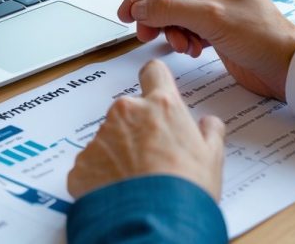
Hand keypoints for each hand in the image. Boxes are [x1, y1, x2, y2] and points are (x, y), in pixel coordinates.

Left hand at [67, 60, 224, 199]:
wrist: (157, 222)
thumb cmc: (187, 189)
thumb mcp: (212, 158)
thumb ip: (210, 133)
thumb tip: (209, 123)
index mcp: (160, 106)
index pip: (153, 72)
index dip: (155, 81)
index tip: (155, 89)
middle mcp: (126, 113)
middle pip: (129, 111)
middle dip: (137, 129)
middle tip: (152, 158)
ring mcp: (100, 137)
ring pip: (109, 139)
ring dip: (118, 153)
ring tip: (136, 181)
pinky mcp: (82, 163)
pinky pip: (92, 164)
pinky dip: (102, 176)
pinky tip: (119, 193)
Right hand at [118, 0, 294, 100]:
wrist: (286, 66)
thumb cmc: (262, 35)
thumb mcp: (210, 18)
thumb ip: (168, 8)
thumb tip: (137, 6)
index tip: (131, 9)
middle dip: (153, 12)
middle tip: (145, 32)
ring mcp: (209, 0)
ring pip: (168, 8)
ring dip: (168, 28)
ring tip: (180, 44)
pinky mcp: (209, 22)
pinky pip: (180, 24)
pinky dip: (180, 37)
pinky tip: (193, 49)